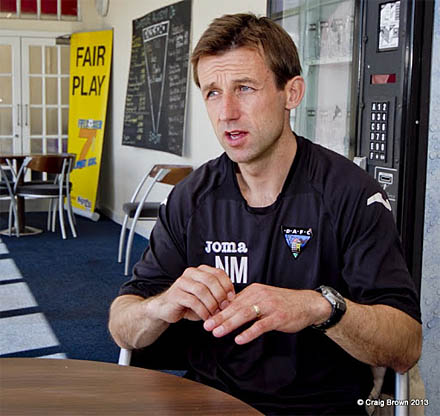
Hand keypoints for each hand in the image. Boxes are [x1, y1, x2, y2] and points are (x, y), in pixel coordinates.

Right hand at [149, 265, 234, 323]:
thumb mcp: (207, 297)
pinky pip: (193, 301)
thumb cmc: (190, 303)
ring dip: (211, 304)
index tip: (232, 298)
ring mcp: (182, 282)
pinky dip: (203, 311)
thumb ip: (218, 295)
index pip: (218, 272)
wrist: (166, 309)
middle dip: (220, 295)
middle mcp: (190, 273)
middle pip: (210, 280)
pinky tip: (206, 318)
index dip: (227, 285)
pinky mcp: (175, 294)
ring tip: (215, 314)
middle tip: (225, 307)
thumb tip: (233, 300)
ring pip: (202, 290)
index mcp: (200, 270)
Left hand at [203, 283, 330, 343]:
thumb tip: (227, 310)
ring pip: (245, 315)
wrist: (307, 304)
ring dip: (229, 324)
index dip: (218, 310)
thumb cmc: (283, 302)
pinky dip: (249, 332)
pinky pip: (261, 325)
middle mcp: (260, 295)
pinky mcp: (278, 317)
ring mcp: (269, 306)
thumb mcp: (263, 298)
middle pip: (235, 307)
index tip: (206, 318)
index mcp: (254, 290)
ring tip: (217, 332)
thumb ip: (247, 303)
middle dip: (219, 317)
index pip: (232, 301)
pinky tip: (239, 339)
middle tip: (206, 326)